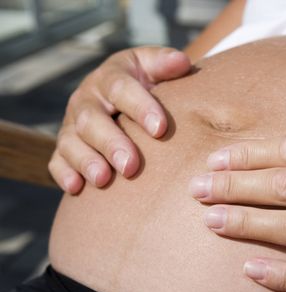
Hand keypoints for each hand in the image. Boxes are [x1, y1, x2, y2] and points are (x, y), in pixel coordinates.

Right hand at [49, 47, 190, 193]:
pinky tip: (76, 187)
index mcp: (110, 77)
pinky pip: (57, 160)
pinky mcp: (65, 147)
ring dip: (86, 161)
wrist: (121, 97)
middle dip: (111, 143)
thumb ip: (164, 63)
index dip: (139, 107)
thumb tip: (182, 62)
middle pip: (91, 119)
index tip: (160, 129)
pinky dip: (64, 174)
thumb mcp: (152, 67)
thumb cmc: (144, 83)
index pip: (121, 88)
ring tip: (103, 179)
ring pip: (71, 142)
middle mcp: (86, 99)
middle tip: (131, 166)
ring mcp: (72, 124)